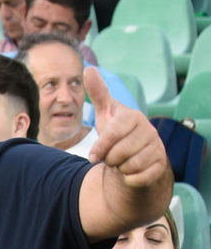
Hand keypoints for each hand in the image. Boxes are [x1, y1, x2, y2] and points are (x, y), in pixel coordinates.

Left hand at [85, 67, 169, 187]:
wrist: (134, 157)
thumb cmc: (117, 134)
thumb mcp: (106, 114)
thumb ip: (98, 94)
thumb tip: (88, 69)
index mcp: (134, 118)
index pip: (112, 134)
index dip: (100, 147)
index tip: (92, 156)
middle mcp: (149, 131)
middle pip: (118, 154)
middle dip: (109, 159)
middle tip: (112, 156)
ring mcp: (157, 148)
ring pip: (128, 167)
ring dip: (120, 169)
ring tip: (122, 162)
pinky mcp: (160, 166)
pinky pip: (139, 178)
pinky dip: (129, 179)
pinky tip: (131, 172)